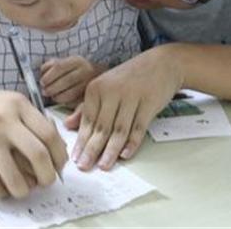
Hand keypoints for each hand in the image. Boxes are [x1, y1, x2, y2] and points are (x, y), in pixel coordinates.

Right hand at [0, 88, 67, 198]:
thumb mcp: (10, 103)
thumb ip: (33, 120)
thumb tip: (58, 147)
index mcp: (19, 105)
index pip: (50, 134)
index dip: (59, 155)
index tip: (58, 166)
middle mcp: (4, 120)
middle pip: (39, 156)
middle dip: (47, 175)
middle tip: (46, 182)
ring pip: (16, 177)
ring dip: (23, 190)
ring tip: (22, 190)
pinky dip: (0, 191)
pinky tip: (0, 187)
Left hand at [41, 56, 105, 106]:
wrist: (97, 74)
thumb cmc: (76, 69)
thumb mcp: (65, 61)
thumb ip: (52, 65)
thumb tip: (42, 73)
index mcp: (77, 61)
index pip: (60, 67)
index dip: (48, 76)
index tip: (42, 82)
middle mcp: (85, 71)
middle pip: (65, 81)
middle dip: (51, 88)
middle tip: (44, 91)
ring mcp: (89, 84)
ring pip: (70, 94)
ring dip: (57, 97)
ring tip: (52, 96)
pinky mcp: (89, 95)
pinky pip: (75, 102)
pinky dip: (65, 102)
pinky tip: (62, 100)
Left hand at [67, 45, 183, 170]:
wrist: (161, 63)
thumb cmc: (130, 77)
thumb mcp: (105, 86)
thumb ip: (87, 107)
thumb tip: (69, 125)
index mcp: (97, 87)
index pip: (87, 120)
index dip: (81, 141)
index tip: (75, 158)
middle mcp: (112, 91)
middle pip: (101, 127)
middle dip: (92, 149)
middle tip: (84, 166)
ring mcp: (131, 97)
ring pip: (119, 130)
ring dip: (110, 150)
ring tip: (103, 166)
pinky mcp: (149, 103)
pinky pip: (138, 127)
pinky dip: (132, 143)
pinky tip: (125, 155)